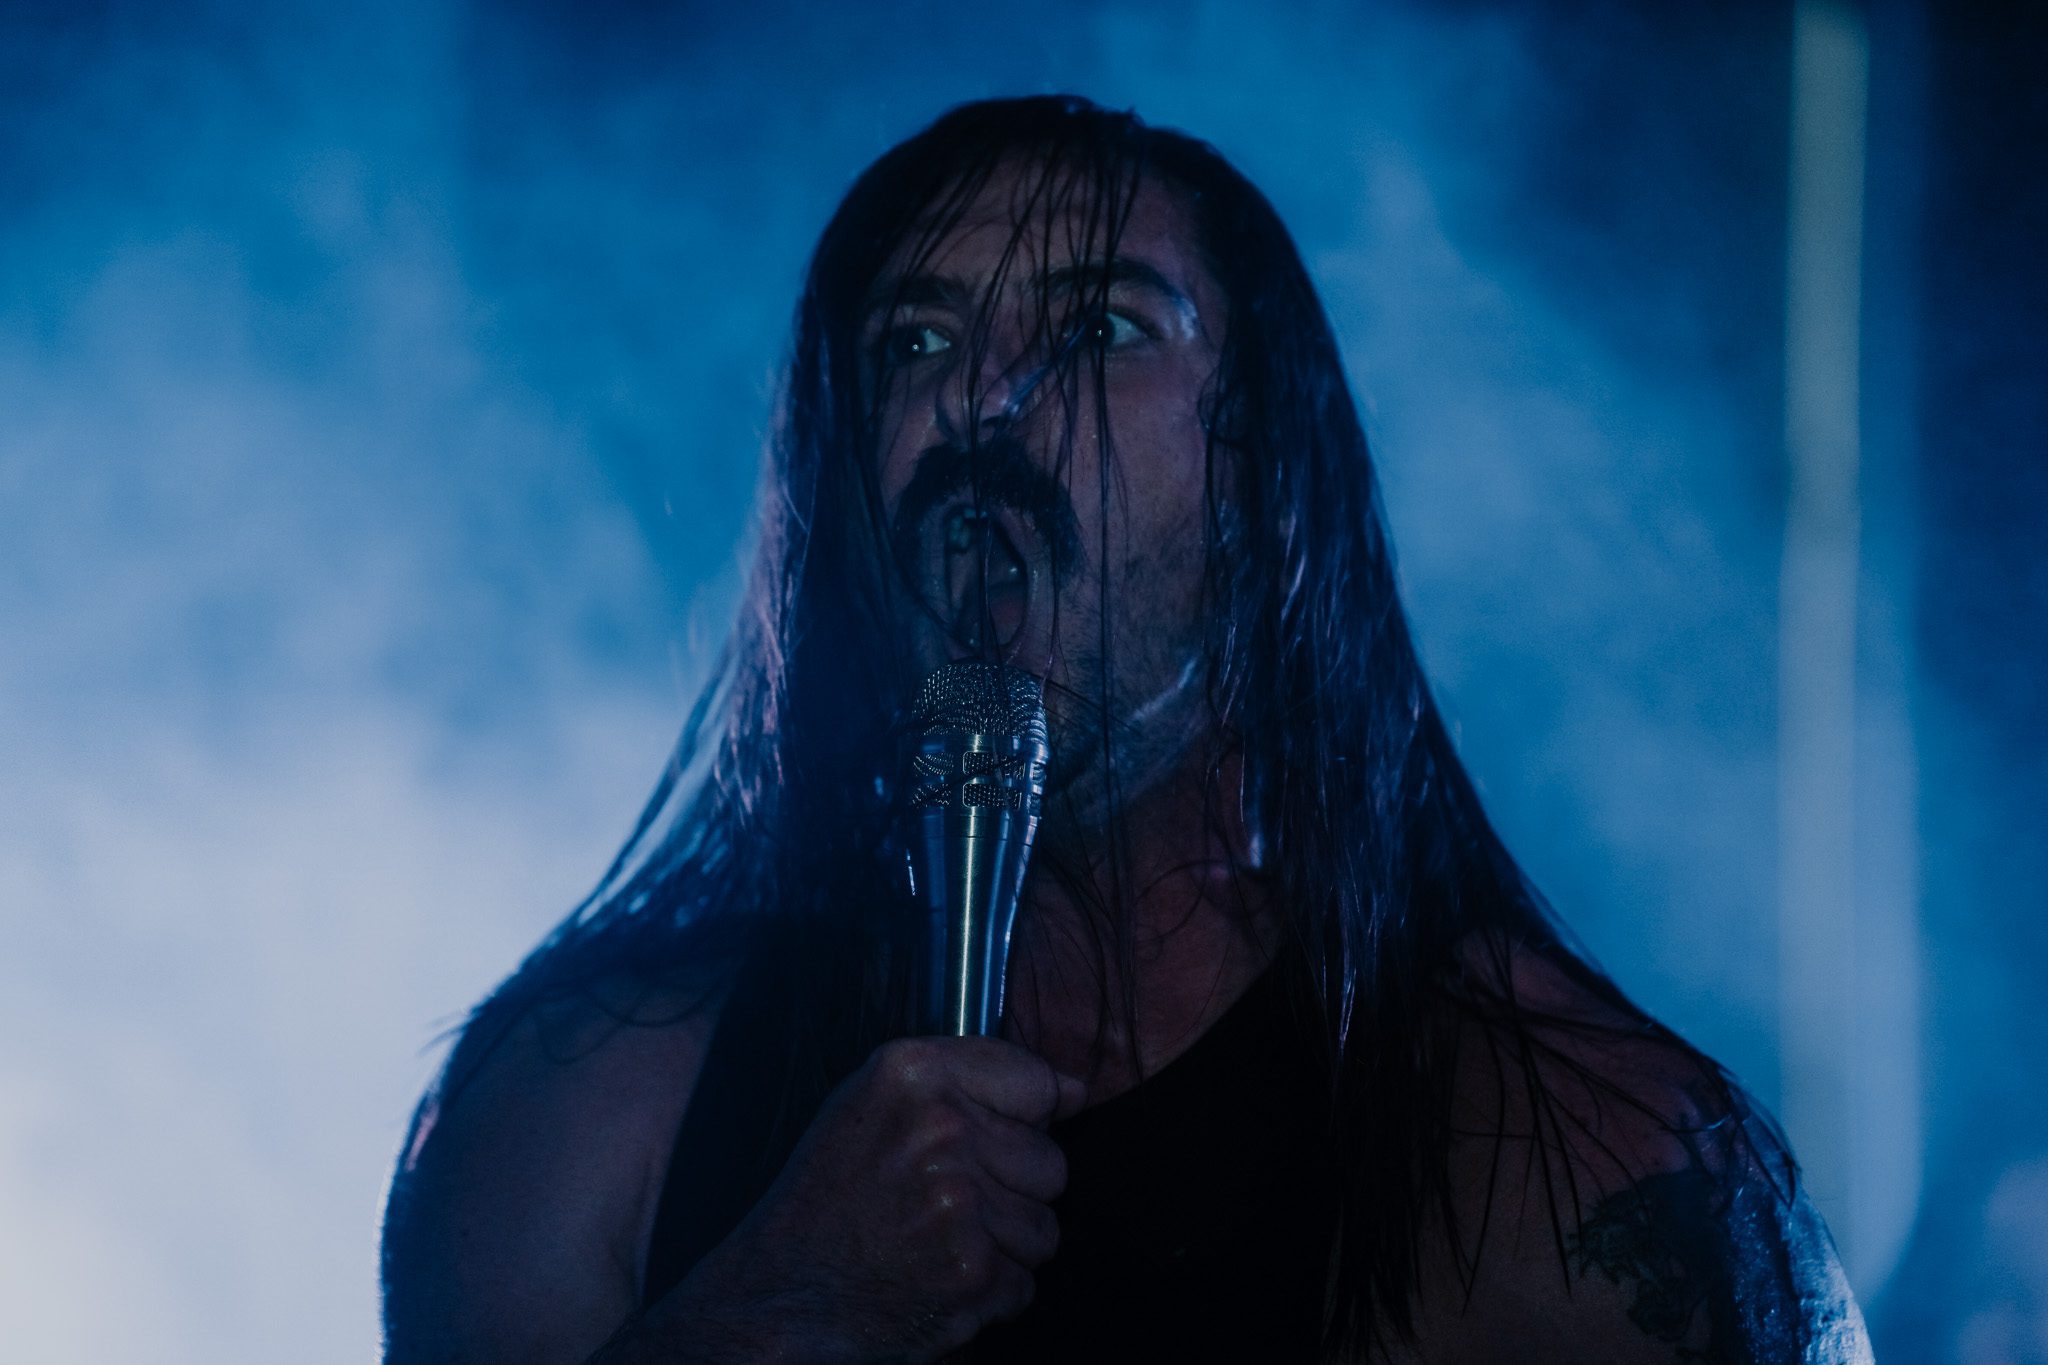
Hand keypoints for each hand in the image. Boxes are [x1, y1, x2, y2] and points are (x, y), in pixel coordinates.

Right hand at [666, 1035, 1083, 1362]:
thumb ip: (970, 1079)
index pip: (1037, 1081)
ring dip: (1004, 1246)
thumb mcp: (873, 1104)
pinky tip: (936, 1279)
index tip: (988, 1142)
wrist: (780, 1292)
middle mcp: (941, 1130)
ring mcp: (960, 1203)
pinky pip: (1026, 1281)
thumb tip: (1076, 1090)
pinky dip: (989, 1293)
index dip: (1022, 1119)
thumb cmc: (830, 1195)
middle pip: (1050, 1160)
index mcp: (913, 1074)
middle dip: (1010, 1190)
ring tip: (938, 1243)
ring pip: (1046, 1225)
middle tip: (944, 1205)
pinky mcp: (973, 1272)